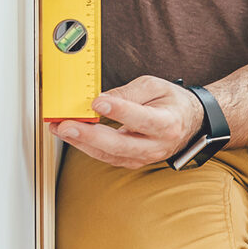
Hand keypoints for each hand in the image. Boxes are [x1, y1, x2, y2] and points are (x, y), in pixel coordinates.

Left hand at [47, 75, 205, 168]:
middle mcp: (156, 145)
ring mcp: (144, 158)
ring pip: (108, 154)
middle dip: (89, 135)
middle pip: (119, 145)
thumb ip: (129, 93)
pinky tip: (72, 135)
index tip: (97, 103)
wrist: (187, 123)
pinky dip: (87, 146)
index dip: (119, 111)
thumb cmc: (170, 103)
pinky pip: (106, 157)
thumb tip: (102, 100)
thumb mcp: (155, 86)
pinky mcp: (132, 162)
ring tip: (60, 128)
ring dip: (81, 142)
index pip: (141, 119)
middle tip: (67, 124)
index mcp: (167, 124)